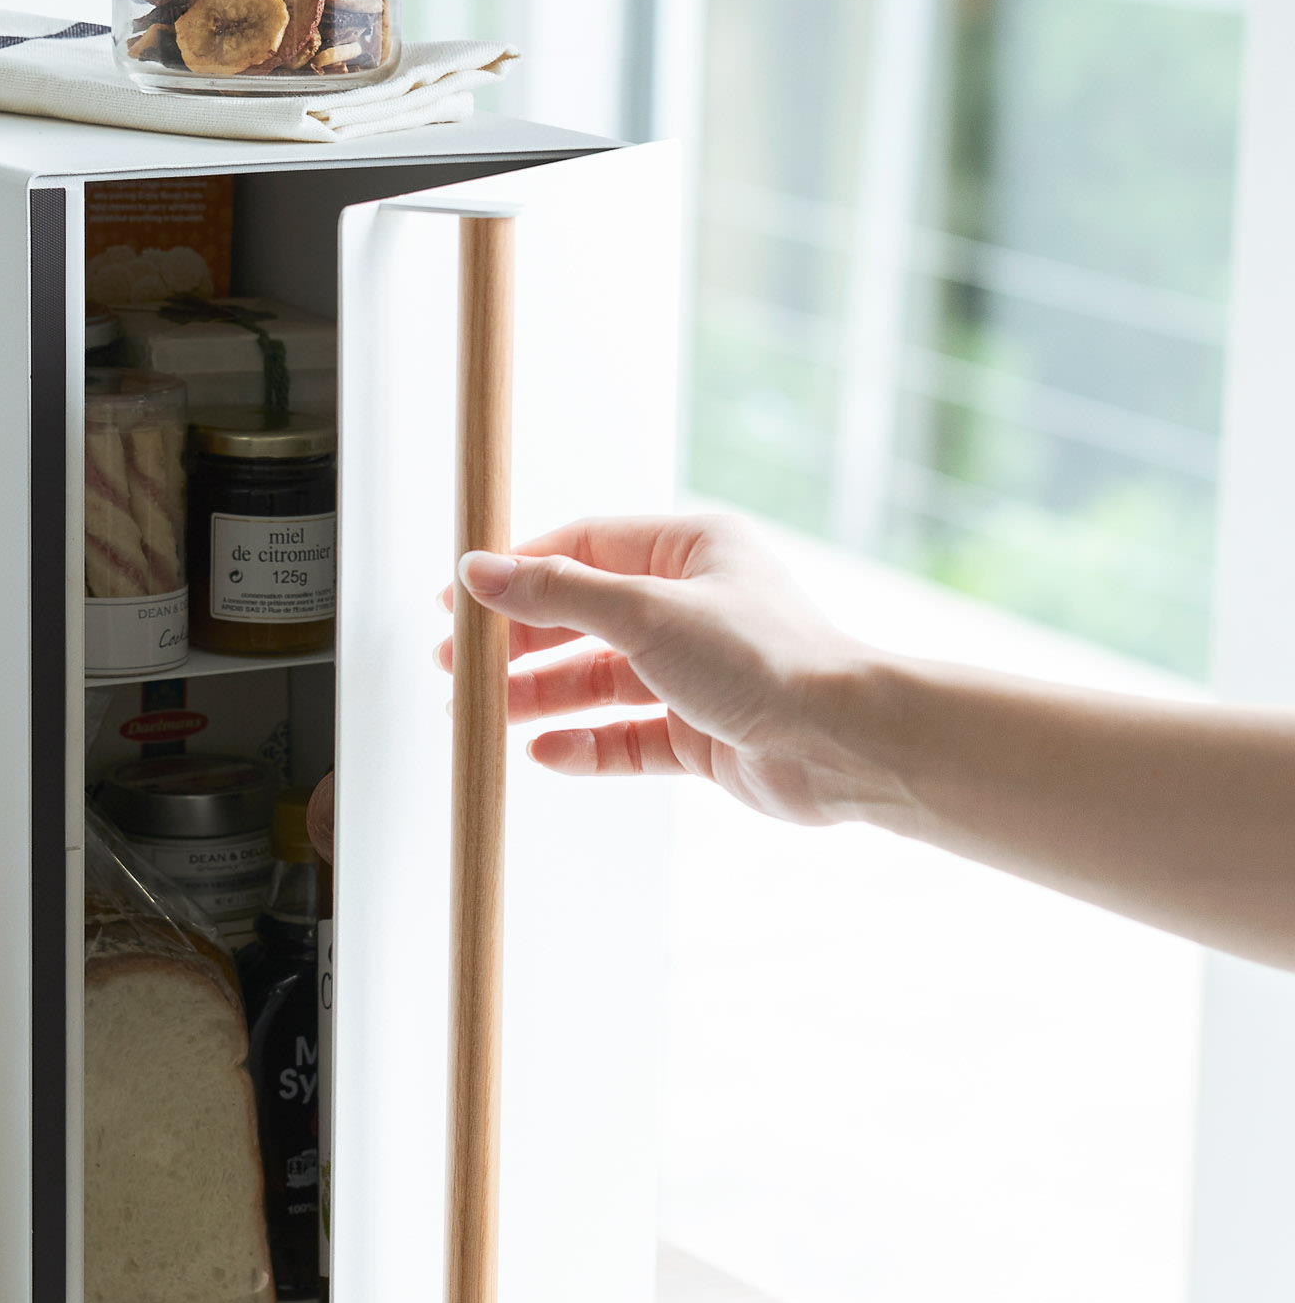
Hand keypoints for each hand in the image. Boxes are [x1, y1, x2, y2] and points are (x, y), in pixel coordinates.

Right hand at [445, 513, 883, 825]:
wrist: (844, 745)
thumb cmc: (766, 660)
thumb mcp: (644, 612)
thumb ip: (556, 593)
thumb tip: (480, 570)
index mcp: (689, 552)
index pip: (582, 550)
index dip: (518, 573)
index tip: (461, 599)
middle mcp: (692, 608)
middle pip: (583, 619)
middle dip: (520, 644)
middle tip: (458, 667)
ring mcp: (695, 674)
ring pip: (598, 683)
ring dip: (541, 698)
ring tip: (485, 715)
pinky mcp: (700, 734)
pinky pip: (626, 738)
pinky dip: (584, 745)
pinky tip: (543, 752)